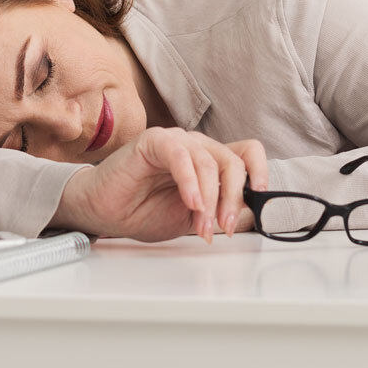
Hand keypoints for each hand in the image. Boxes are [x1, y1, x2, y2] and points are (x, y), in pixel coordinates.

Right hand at [50, 127, 267, 242]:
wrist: (105, 213)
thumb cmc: (144, 211)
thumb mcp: (193, 218)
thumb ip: (219, 212)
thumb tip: (249, 217)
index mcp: (211, 162)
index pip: (247, 152)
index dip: (260, 170)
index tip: (262, 194)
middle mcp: (198, 147)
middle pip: (233, 162)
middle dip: (232, 199)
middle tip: (224, 227)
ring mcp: (177, 141)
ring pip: (209, 161)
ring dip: (210, 199)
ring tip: (201, 226)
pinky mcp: (154, 141)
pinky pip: (180, 154)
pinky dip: (190, 180)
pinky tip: (190, 202)